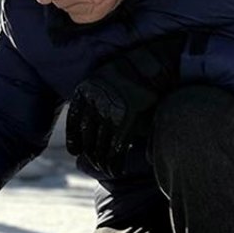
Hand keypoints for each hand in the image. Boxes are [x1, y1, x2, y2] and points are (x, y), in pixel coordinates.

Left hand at [66, 34, 185, 176]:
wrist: (159, 62)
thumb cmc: (137, 72)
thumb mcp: (110, 78)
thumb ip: (101, 98)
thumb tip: (95, 118)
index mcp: (86, 89)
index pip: (74, 120)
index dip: (74, 139)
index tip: (75, 152)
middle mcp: (94, 101)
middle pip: (86, 135)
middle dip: (90, 153)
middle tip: (95, 164)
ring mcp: (109, 111)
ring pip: (99, 145)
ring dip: (102, 162)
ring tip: (107, 170)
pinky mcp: (126, 120)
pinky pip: (115, 148)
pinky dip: (114, 162)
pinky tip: (115, 169)